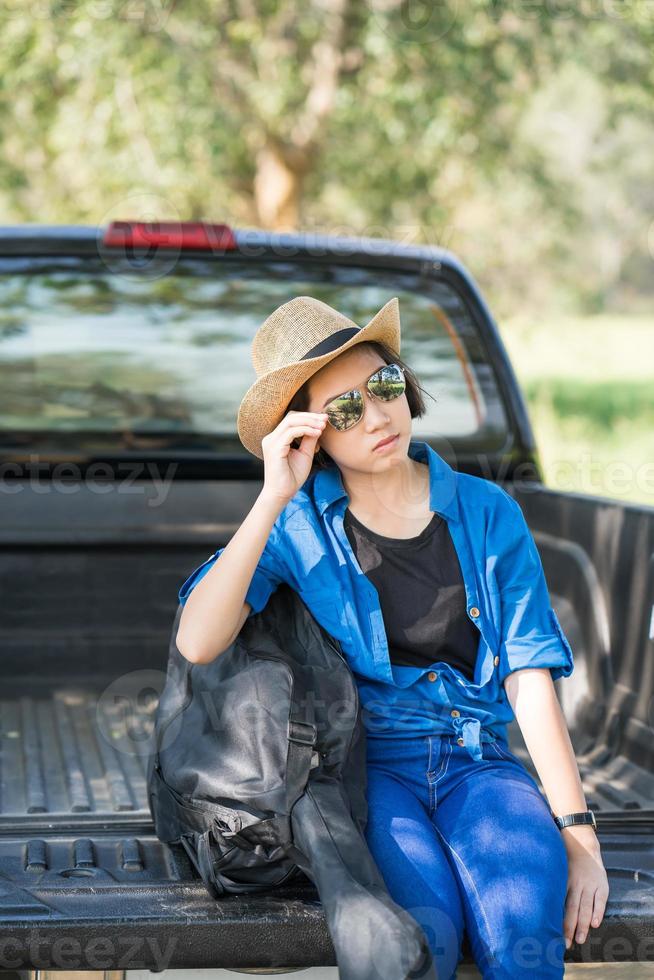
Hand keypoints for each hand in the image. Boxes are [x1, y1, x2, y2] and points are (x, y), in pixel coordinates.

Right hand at [260, 410, 328, 504]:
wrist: (282, 494)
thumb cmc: (292, 477)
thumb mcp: (305, 454)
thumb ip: (310, 439)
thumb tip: (319, 425)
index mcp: (277, 439)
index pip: (291, 419)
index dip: (308, 417)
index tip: (324, 419)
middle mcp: (271, 438)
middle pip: (291, 417)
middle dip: (310, 416)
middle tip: (325, 419)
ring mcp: (271, 442)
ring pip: (290, 421)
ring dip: (309, 421)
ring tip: (323, 426)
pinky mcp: (274, 449)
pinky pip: (291, 432)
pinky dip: (305, 430)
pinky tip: (317, 433)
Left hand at [562, 826, 608, 948]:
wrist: (582, 844)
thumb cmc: (564, 861)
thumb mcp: (555, 870)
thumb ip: (550, 885)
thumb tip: (534, 901)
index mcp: (563, 881)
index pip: (559, 904)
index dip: (557, 921)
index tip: (553, 935)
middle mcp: (576, 884)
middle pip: (572, 909)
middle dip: (570, 928)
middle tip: (566, 944)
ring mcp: (590, 884)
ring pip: (586, 907)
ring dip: (583, 925)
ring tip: (580, 939)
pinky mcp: (602, 885)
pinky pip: (600, 900)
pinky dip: (598, 911)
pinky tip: (595, 924)